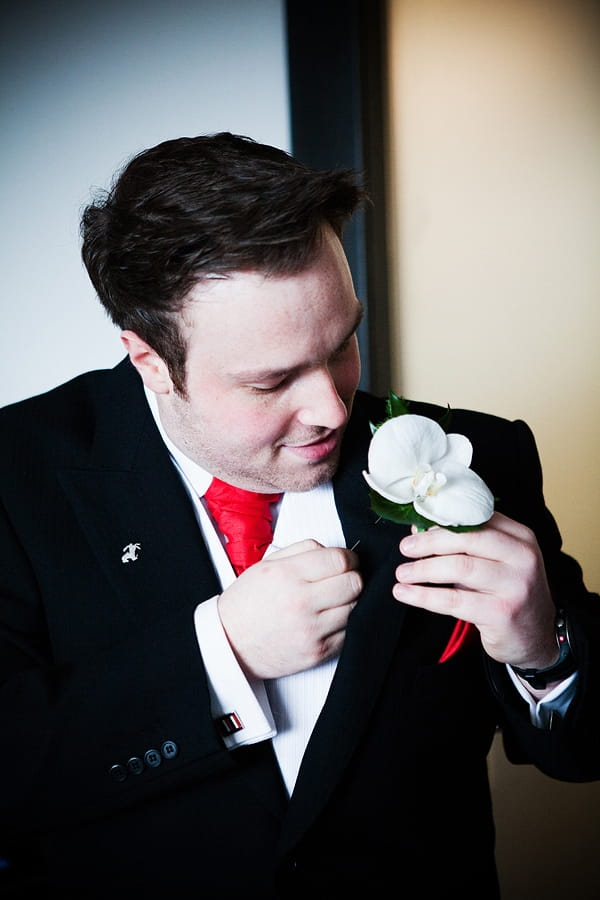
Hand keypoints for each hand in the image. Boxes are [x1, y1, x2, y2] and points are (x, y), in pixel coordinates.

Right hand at [217, 539, 361, 678]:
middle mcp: (301, 602)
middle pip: (354, 583)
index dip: (349, 558)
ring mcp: (311, 630)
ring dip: (349, 601)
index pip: (340, 560)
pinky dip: (342, 624)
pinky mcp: (317, 652)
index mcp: (287, 575)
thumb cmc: (247, 603)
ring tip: (333, 600)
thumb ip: (302, 550)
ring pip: (355, 608)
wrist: (229, 643)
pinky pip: (348, 632)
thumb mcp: (267, 564)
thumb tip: (333, 550)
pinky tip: (327, 619)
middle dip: (353, 577)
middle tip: (343, 579)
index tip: (347, 561)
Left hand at [393, 512, 558, 670]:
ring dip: (423, 569)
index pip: (476, 519)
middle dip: (429, 542)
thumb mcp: (494, 563)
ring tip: (402, 573)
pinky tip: (406, 593)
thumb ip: (462, 545)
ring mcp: (515, 585)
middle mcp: (522, 557)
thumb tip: (419, 529)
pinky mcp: (502, 613)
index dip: (441, 521)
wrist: (538, 637)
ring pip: (459, 567)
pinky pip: (454, 600)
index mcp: (520, 537)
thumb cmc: (508, 594)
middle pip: (467, 539)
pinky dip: (424, 596)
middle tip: (405, 548)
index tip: (417, 527)